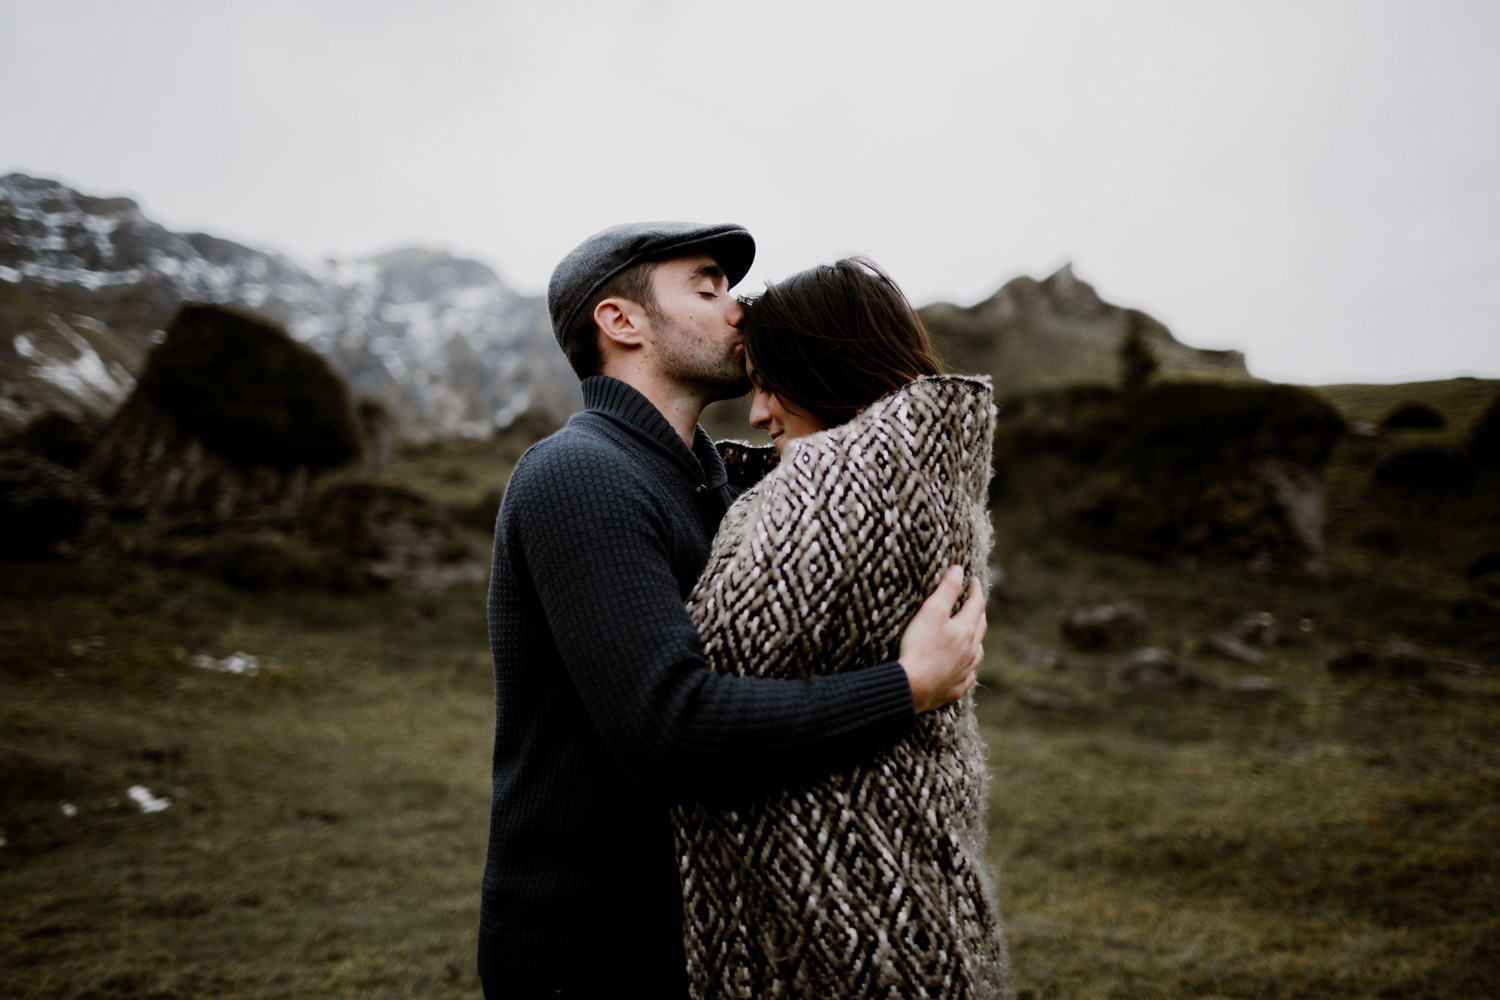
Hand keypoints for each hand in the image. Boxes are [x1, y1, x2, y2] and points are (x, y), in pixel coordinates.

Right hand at [898, 566, 986, 713]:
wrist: (913, 686)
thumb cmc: (920, 647)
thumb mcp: (931, 612)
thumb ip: (947, 590)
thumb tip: (959, 570)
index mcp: (966, 630)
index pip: (976, 604)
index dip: (975, 590)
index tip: (973, 580)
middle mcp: (971, 651)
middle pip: (980, 627)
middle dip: (978, 612)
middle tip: (974, 603)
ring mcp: (964, 671)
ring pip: (977, 652)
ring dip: (976, 640)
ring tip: (972, 634)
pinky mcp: (955, 687)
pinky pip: (967, 675)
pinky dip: (967, 666)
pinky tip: (963, 667)